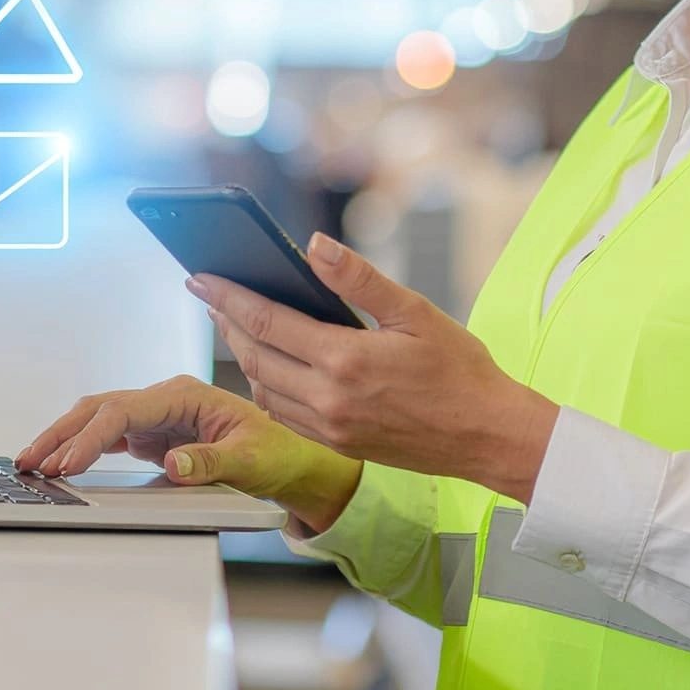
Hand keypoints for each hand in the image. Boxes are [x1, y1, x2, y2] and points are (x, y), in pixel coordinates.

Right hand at [15, 374, 362, 533]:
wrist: (289, 459)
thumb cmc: (275, 452)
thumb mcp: (250, 460)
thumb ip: (211, 463)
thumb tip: (174, 466)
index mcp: (185, 395)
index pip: (124, 411)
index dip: (91, 437)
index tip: (68, 464)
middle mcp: (164, 400)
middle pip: (99, 408)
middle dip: (62, 433)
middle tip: (30, 462)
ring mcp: (155, 416)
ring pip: (96, 419)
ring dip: (64, 439)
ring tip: (31, 464)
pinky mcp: (151, 436)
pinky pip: (106, 436)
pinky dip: (79, 448)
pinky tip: (59, 464)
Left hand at [193, 234, 559, 505]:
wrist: (487, 436)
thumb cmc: (460, 370)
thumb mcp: (415, 311)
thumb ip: (358, 279)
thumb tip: (314, 245)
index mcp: (344, 360)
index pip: (267, 322)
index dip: (228, 297)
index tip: (201, 277)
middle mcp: (328, 399)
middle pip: (254, 356)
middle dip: (226, 322)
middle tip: (209, 295)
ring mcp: (330, 427)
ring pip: (263, 388)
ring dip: (242, 356)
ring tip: (234, 325)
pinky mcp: (337, 444)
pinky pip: (284, 414)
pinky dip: (265, 386)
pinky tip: (268, 366)